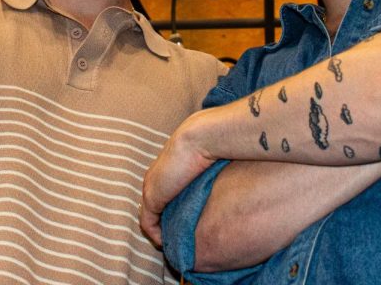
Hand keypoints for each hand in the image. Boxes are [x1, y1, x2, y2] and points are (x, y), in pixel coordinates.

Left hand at [139, 114, 217, 246]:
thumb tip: (232, 178)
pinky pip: (149, 224)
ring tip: (175, 244)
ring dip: (161, 231)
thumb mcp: (213, 157)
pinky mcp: (152, 197)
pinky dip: (156, 236)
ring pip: (150, 216)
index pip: (165, 192)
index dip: (173, 209)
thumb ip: (212, 169)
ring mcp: (152, 187)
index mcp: (169, 167)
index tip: (186, 222)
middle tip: (179, 238)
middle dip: (165, 223)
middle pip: (154, 206)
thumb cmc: (212, 142)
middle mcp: (156, 177)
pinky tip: (168, 244)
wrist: (202, 136)